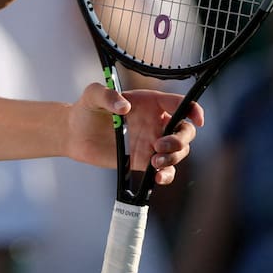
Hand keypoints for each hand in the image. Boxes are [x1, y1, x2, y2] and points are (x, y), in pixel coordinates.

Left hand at [65, 83, 203, 184]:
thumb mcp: (93, 95)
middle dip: (180, 140)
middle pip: (185, 131)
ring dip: (173, 158)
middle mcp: (156, 123)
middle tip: (159, 146)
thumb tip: (124, 107)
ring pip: (178, 152)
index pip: (180, 104)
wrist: (75, 134)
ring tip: (154, 162)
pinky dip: (167, 175)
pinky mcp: (144, 161)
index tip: (197, 119)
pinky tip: (157, 177)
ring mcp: (152, 143)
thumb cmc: (86, 109)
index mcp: (150, 103)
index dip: (193, 110)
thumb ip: (107, 96)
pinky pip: (165, 170)